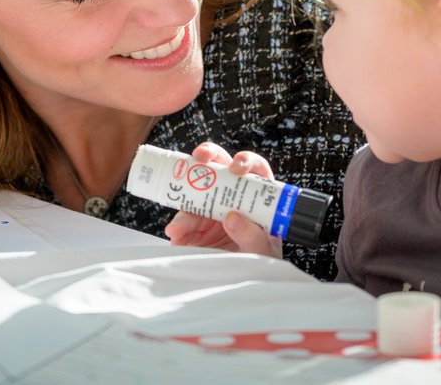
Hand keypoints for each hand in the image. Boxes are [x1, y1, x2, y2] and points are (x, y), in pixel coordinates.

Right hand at [164, 141, 282, 257]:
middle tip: (199, 160)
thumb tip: (233, 217)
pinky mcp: (194, 227)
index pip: (252, 169)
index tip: (236, 168)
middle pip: (218, 167)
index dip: (244, 161)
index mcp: (255, 197)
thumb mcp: (264, 252)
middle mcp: (231, 197)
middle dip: (206, 156)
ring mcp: (210, 210)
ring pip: (193, 192)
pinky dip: (177, 227)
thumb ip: (253, 236)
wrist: (243, 283)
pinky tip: (177, 236)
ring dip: (184, 202)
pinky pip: (182, 221)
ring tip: (180, 227)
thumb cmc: (261, 263)